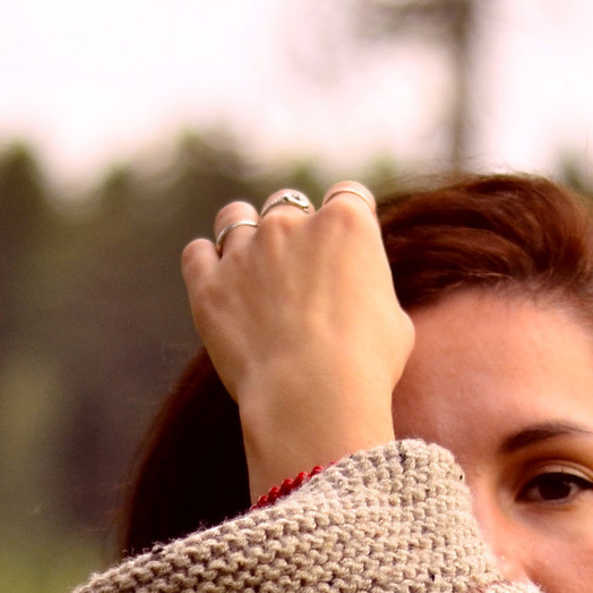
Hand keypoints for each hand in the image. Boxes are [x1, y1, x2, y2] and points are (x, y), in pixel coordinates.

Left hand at [182, 183, 414, 499]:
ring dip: (244, 233)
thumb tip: (362, 298)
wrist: (312, 396)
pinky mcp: (209, 284)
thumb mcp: (395, 324)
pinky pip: (197, 254)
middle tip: (300, 274)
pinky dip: (206, 264)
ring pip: (236, 217)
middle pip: (290, 205)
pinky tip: (218, 285)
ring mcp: (245, 250)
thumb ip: (372, 293)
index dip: (349, 219)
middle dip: (296, 232)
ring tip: (251, 268)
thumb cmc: (365, 366)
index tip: (348, 247)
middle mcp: (292, 224)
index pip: (348, 196)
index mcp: (346, 224)